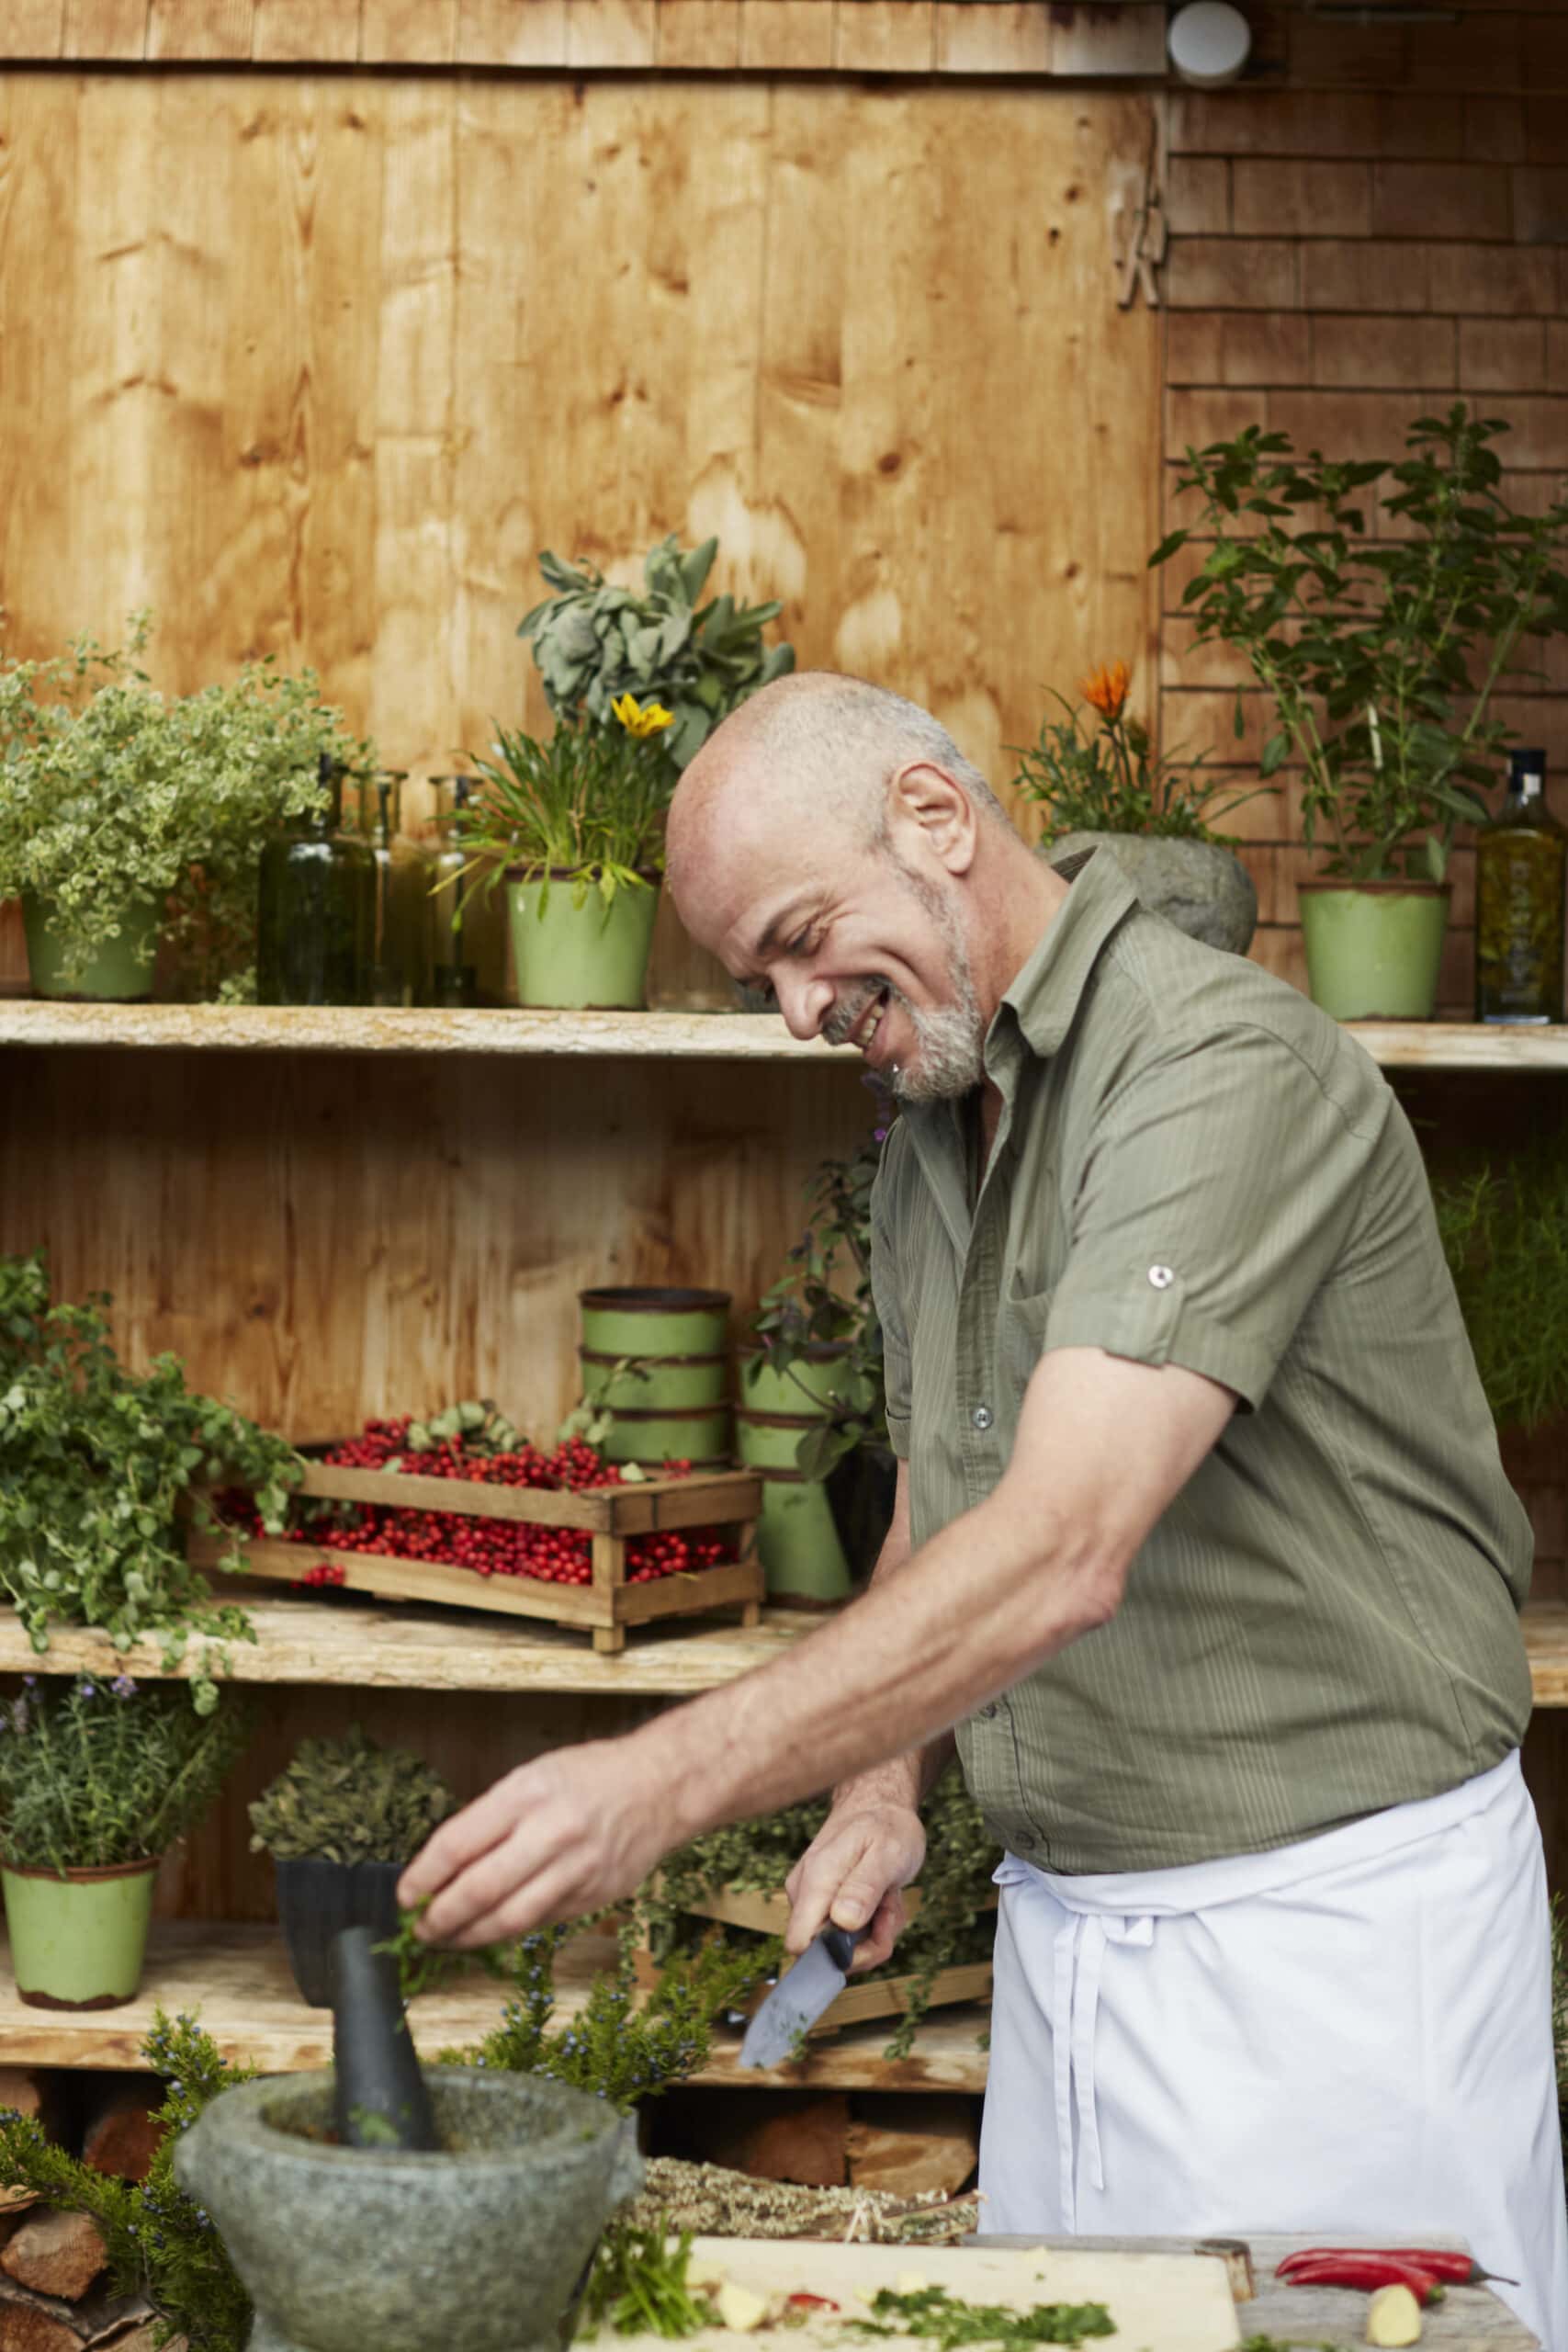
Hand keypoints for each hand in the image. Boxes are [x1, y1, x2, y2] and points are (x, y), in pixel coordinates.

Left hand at [397, 1737, 668, 1948]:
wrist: (660, 1787)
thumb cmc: (589, 1776)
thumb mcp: (533, 1776)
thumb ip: (491, 1819)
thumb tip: (442, 1868)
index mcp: (528, 1793)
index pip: (457, 1844)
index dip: (423, 1877)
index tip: (405, 1894)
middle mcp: (552, 1831)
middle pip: (478, 1890)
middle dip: (439, 1917)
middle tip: (419, 1927)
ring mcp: (577, 1868)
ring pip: (508, 1919)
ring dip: (468, 1936)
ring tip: (446, 1939)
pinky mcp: (594, 1896)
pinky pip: (539, 1922)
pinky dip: (507, 1931)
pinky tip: (488, 1931)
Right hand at [783, 1795, 925, 1972]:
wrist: (878, 1806)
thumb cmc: (885, 1826)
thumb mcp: (887, 1853)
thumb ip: (865, 1887)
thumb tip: (843, 1923)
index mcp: (816, 1880)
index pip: (800, 1943)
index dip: (836, 1955)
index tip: (872, 1936)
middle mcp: (804, 1893)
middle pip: (826, 1953)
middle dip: (867, 1943)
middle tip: (889, 1909)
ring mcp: (811, 1901)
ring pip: (842, 1947)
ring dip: (874, 1933)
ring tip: (887, 1897)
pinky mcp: (822, 1906)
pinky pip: (848, 1936)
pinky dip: (872, 1926)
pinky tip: (882, 1899)